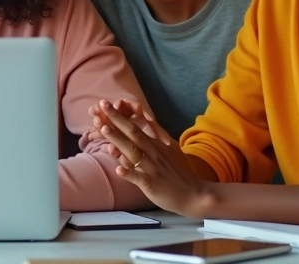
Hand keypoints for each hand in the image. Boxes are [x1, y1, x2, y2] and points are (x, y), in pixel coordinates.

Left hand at [91, 99, 212, 216]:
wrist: (195, 195)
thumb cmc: (180, 172)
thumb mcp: (170, 147)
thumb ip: (156, 132)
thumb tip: (144, 115)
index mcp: (156, 144)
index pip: (136, 126)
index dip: (121, 115)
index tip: (105, 103)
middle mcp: (154, 152)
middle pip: (133, 133)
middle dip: (116, 118)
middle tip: (102, 104)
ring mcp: (153, 168)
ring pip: (133, 152)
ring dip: (119, 140)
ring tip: (104, 129)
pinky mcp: (153, 184)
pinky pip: (140, 178)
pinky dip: (130, 173)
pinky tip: (118, 169)